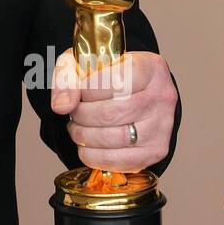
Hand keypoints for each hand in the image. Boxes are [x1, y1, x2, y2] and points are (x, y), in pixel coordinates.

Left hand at [49, 48, 176, 172]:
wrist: (134, 93)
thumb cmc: (109, 75)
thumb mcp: (84, 63)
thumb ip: (67, 77)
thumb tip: (61, 106)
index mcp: (149, 68)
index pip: (114, 81)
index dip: (86, 90)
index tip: (78, 92)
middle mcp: (162, 96)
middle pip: (111, 113)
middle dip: (81, 116)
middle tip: (74, 113)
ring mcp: (162, 126)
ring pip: (115, 138)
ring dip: (85, 137)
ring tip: (78, 128)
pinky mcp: (157, 150)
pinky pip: (121, 161)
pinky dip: (95, 157)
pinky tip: (87, 146)